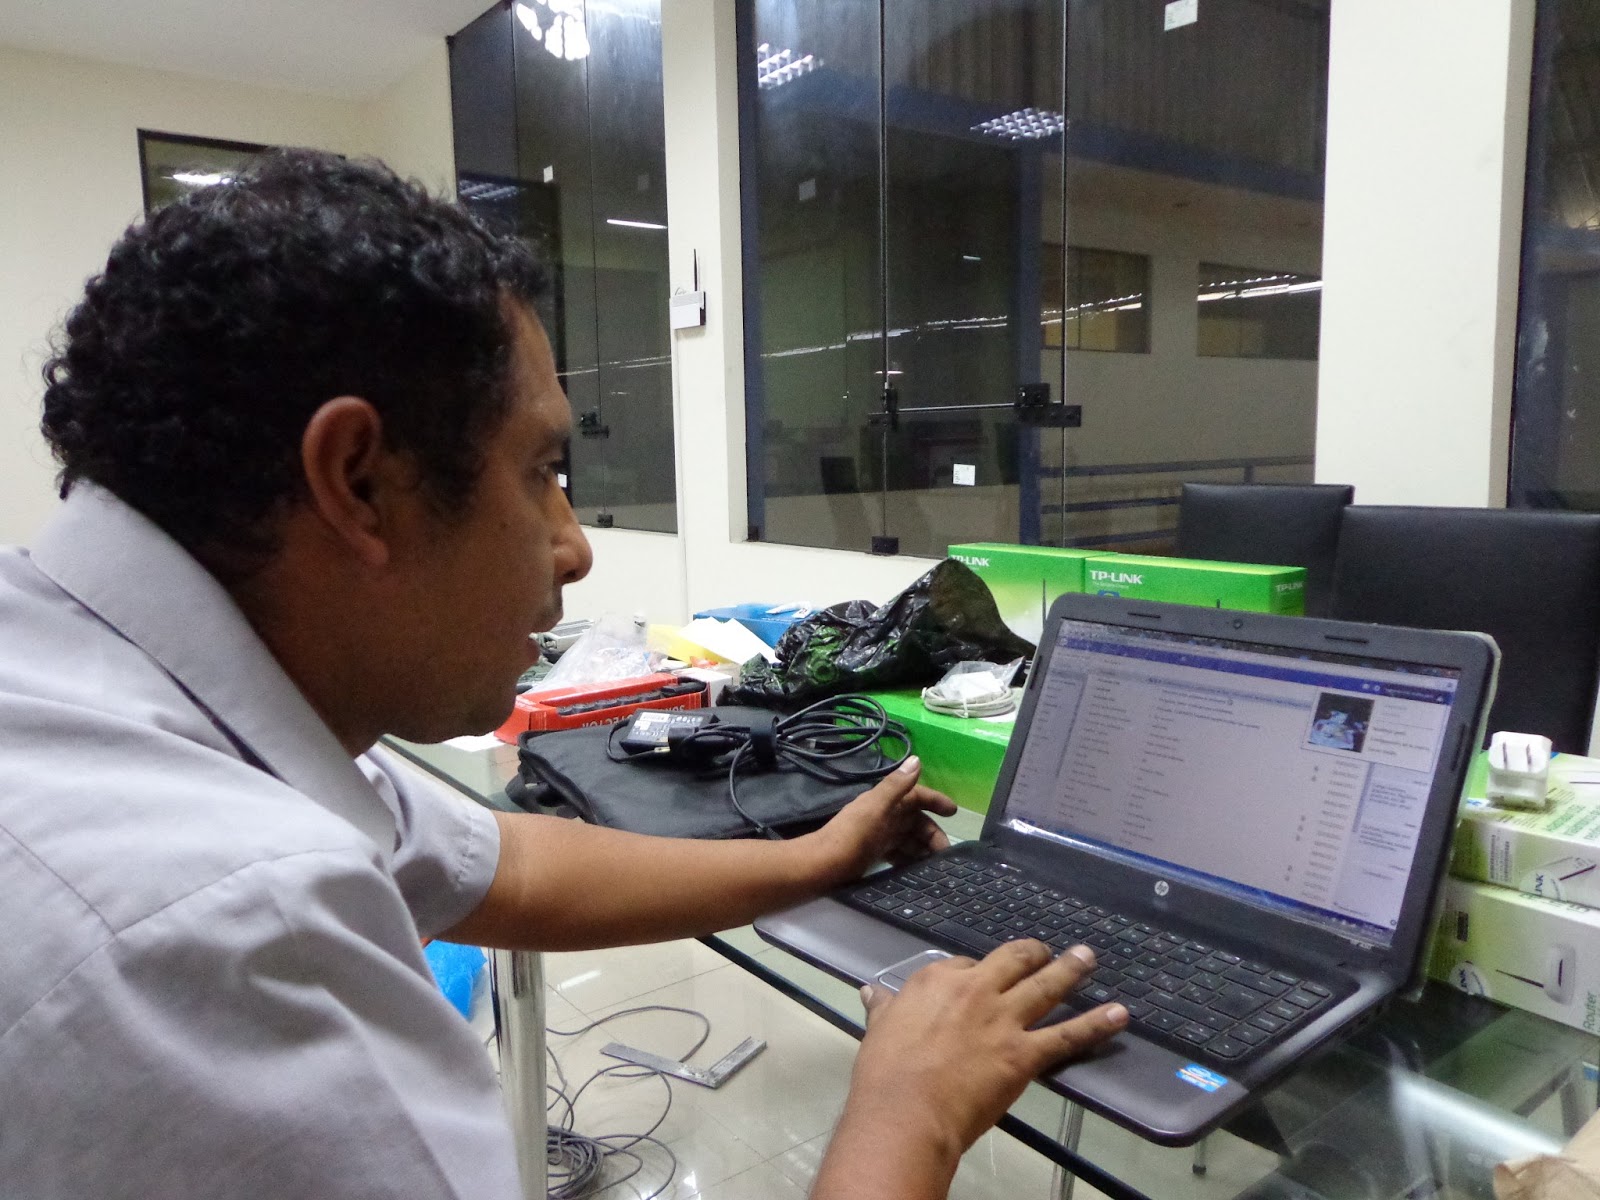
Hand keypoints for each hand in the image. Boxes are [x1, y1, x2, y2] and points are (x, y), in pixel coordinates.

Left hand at [803, 756, 956, 886]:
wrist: (822, 867)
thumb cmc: (851, 837)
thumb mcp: (876, 808)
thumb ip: (896, 786)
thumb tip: (917, 759)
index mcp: (885, 802)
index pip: (916, 796)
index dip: (935, 800)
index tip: (954, 812)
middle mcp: (884, 816)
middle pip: (916, 821)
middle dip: (933, 833)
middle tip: (945, 855)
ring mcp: (879, 836)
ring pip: (909, 839)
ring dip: (924, 849)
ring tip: (935, 867)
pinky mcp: (875, 855)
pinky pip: (899, 853)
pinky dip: (910, 859)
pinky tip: (918, 872)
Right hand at [848, 941, 1127, 1164]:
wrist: (907, 1110)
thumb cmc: (886, 1073)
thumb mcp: (879, 1029)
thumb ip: (884, 1008)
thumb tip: (873, 992)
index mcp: (937, 980)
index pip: (965, 964)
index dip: (976, 973)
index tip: (979, 981)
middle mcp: (976, 989)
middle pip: (1013, 960)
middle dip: (1033, 953)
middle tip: (1048, 950)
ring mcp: (1004, 1019)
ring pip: (1046, 985)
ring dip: (1071, 969)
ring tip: (1087, 957)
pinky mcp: (1024, 1053)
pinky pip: (1066, 1035)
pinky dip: (1095, 1024)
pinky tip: (1117, 1014)